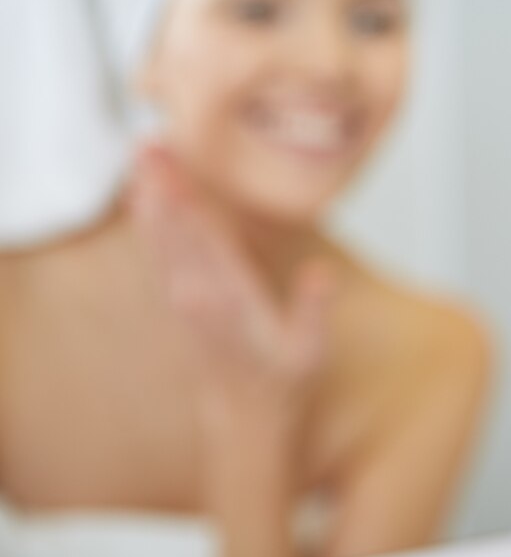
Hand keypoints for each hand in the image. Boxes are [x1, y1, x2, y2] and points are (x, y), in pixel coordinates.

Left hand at [129, 145, 333, 433]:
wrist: (245, 415)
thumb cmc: (283, 380)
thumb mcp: (311, 352)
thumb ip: (314, 311)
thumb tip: (321, 274)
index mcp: (230, 302)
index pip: (204, 242)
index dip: (187, 202)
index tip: (174, 168)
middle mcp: (198, 296)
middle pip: (175, 230)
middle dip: (159, 184)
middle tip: (148, 141)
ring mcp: (183, 297)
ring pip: (160, 237)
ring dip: (149, 194)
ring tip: (142, 154)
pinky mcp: (178, 298)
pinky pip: (159, 251)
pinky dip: (150, 220)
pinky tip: (143, 194)